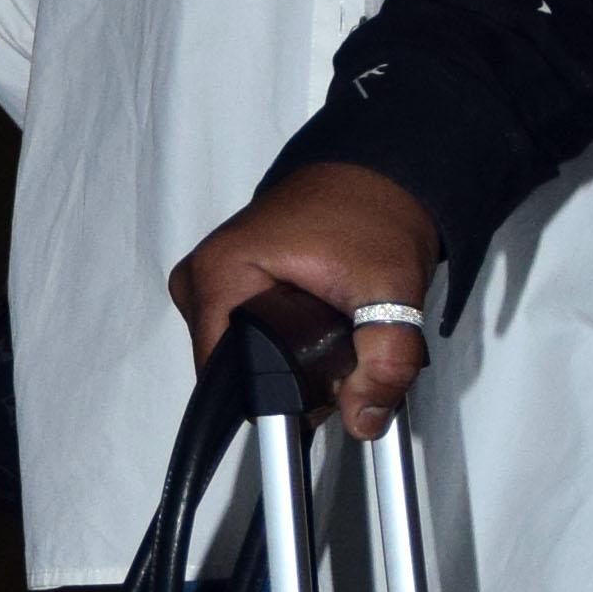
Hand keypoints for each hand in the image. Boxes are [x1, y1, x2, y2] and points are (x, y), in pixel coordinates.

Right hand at [171, 162, 440, 442]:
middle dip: (291, 379)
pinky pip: (241, 334)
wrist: (381, 171)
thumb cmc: (374, 210)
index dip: (280, 397)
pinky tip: (315, 322)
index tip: (324, 384)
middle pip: (234, 371)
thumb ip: (384, 363)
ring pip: (240, 357)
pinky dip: (280, 340)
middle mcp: (202, 274)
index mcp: (220, 272)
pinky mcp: (225, 281)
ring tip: (331, 326)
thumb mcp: (391, 291)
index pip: (226, 376)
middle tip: (340, 343)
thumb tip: (363, 420)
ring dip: (288, 360)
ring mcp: (209, 277)